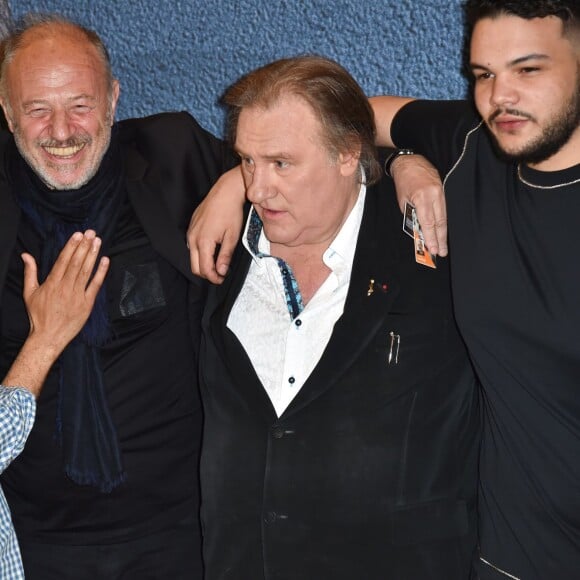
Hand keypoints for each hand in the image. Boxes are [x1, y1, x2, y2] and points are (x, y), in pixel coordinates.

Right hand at [3, 231, 108, 394]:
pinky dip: (101, 273)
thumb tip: (26, 254)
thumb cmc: (38, 315)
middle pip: (76, 263)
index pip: (63, 260)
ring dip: (93, 255)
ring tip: (98, 241)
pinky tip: (105, 260)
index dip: (71, 246)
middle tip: (91, 232)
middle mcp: (65, 287)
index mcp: (51, 283)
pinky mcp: (87, 304)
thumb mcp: (29, 292)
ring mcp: (77, 296)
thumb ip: (30, 272)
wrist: (48, 337)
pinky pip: (95, 286)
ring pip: (86, 271)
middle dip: (84, 246)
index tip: (78, 234)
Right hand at [187, 166, 244, 282]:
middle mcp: (193, 238)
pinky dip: (200, 253)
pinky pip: (192, 246)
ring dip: (203, 264)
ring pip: (192, 257)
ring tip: (218, 263)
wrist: (225, 192)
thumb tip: (221, 271)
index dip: (214, 278)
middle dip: (207, 274)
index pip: (205, 269)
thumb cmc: (231, 212)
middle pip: (195, 267)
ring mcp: (190, 232)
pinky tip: (212, 251)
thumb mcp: (232, 236)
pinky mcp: (191, 227)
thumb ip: (225, 256)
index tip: (222, 279)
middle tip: (220, 274)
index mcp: (203, 241)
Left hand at [391, 154, 447, 255]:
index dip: (431, 238)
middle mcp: (434, 195)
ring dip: (443, 232)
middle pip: (440, 222)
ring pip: (444, 216)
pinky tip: (443, 230)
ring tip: (443, 245)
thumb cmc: (403, 182)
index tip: (433, 249)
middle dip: (440, 239)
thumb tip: (420, 231)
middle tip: (442, 252)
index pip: (428, 223)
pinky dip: (443, 221)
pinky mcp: (443, 189)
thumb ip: (412, 216)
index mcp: (422, 198)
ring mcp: (441, 191)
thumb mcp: (403, 201)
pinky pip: (444, 208)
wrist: (409, 162)